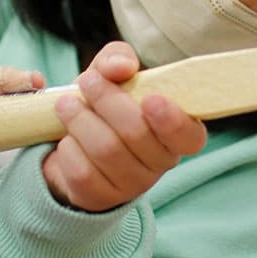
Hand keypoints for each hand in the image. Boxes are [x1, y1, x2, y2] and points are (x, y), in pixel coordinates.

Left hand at [43, 42, 206, 211]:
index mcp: (176, 132)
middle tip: (87, 80)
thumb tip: (121, 66)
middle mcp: (161, 162)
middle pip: (136, 133)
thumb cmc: (105, 106)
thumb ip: (118, 59)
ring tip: (65, 104)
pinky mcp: (101, 198)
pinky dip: (69, 148)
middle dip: (107, 101)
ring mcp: (132, 184)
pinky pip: (82, 172)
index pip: (191, 137)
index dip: (172, 121)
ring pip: (106, 150)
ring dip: (80, 120)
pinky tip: (67, 138)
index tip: (150, 98)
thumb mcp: (112, 74)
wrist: (73, 145)